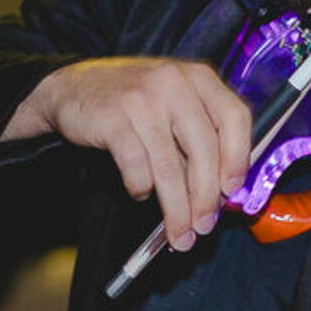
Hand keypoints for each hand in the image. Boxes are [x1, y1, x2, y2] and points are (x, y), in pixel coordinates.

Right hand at [4, 57, 249, 250]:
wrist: (72, 85)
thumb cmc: (133, 99)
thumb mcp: (174, 102)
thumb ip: (200, 135)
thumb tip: (222, 189)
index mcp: (198, 77)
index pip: (235, 117)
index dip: (238, 158)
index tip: (232, 190)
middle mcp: (173, 83)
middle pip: (204, 149)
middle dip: (206, 197)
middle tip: (204, 225)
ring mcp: (142, 99)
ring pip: (169, 166)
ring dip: (177, 208)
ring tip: (179, 232)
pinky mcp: (112, 118)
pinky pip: (136, 166)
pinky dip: (141, 188)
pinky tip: (141, 193)